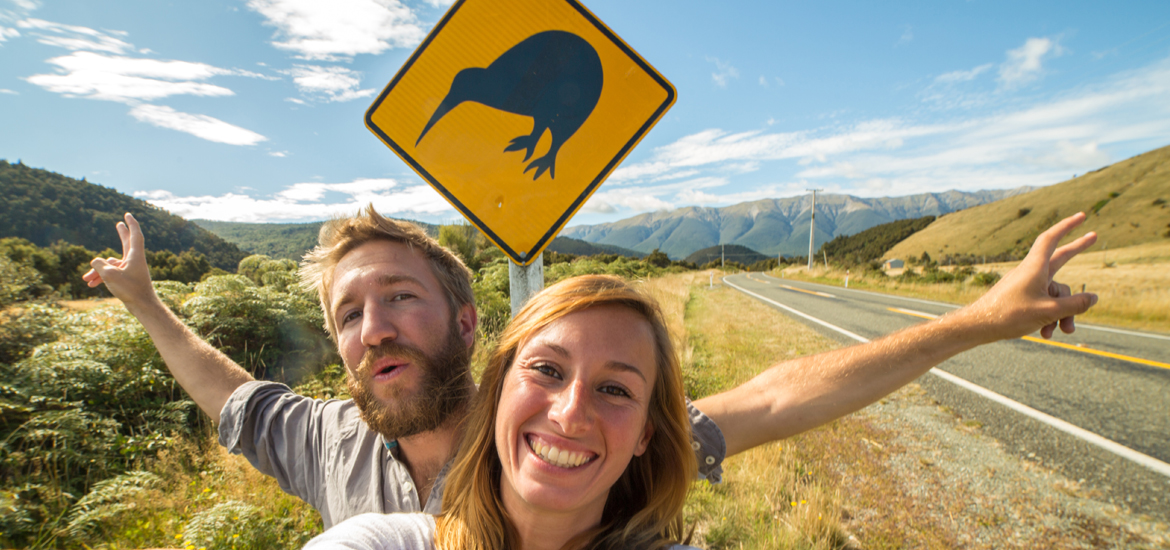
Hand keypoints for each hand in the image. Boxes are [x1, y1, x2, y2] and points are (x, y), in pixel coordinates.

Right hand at [82, 213, 156, 308]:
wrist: (142, 306)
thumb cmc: (130, 289)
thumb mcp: (109, 275)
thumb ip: (99, 264)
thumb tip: (95, 261)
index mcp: (135, 255)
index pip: (135, 234)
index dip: (131, 224)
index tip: (127, 215)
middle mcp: (134, 260)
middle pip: (127, 243)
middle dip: (121, 234)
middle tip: (119, 224)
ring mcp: (131, 269)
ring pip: (112, 264)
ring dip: (98, 271)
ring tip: (86, 280)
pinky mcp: (128, 278)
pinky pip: (112, 273)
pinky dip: (102, 277)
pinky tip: (91, 284)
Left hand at [963, 212, 1097, 342]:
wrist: (979, 326)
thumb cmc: (1010, 315)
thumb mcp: (1049, 311)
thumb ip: (1075, 304)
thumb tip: (1095, 298)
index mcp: (1035, 267)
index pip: (1052, 238)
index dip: (1068, 226)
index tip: (1082, 216)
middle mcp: (1031, 272)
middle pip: (1059, 258)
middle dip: (1077, 249)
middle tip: (1095, 236)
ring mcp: (1027, 285)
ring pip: (1056, 293)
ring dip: (1064, 313)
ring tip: (1065, 332)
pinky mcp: (1022, 297)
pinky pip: (1044, 303)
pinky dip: (1049, 317)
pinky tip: (1046, 334)